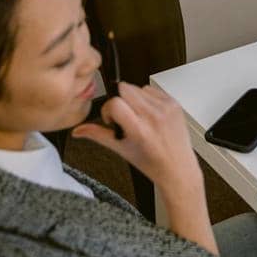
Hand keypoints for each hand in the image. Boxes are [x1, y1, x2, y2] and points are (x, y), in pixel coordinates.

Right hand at [72, 82, 201, 190]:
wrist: (178, 169)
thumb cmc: (151, 163)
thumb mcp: (121, 150)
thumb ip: (98, 136)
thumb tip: (78, 131)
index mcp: (140, 130)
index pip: (115, 102)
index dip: (108, 109)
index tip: (112, 119)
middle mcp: (154, 117)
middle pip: (125, 88)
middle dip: (120, 101)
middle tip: (126, 118)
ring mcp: (166, 108)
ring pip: (138, 87)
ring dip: (134, 100)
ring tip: (140, 118)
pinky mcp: (175, 103)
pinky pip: (152, 90)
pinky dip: (148, 99)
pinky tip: (150, 115)